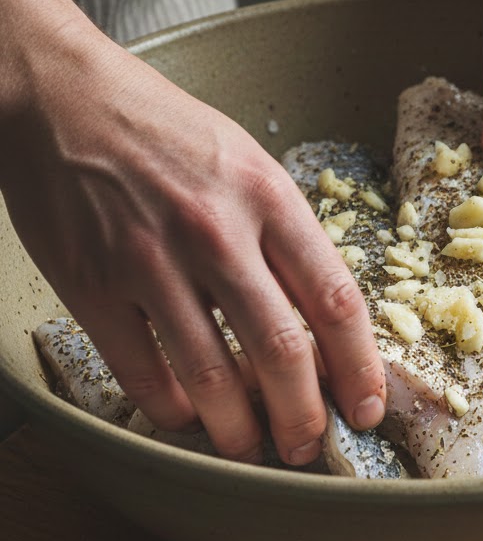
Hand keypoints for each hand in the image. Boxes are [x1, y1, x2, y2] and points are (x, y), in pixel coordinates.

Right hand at [0, 0, 384, 464]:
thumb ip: (288, 240)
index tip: (365, 409)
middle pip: (281, 351)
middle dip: (303, 417)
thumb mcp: (250, 166)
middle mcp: (216, 232)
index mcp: (269, 200)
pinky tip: (187, 417)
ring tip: (249, 447)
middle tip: (306, 446)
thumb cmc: (166, 134)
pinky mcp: (92, 283)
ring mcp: (150, 260)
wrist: (58, 93)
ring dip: (238, 430)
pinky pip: (143, 372)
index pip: (336, 302)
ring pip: (213, 376)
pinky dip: (171, 410)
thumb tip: (322, 324)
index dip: (360, 369)